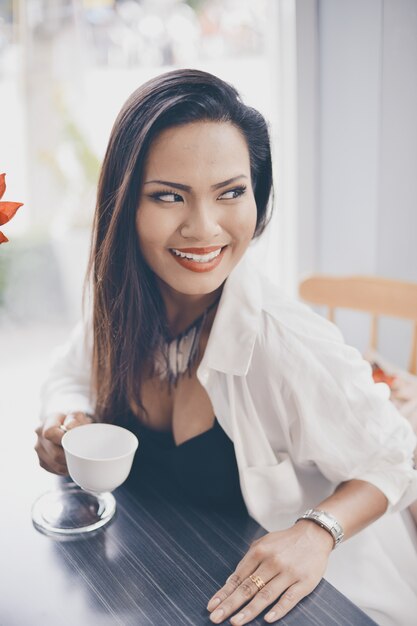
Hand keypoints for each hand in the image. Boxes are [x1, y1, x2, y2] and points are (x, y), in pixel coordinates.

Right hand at [34, 412, 93, 474]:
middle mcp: (39, 436)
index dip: (63, 439)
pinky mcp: (41, 462)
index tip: (75, 440)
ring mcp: (39, 450)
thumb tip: (69, 427)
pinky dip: (65, 468)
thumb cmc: (73, 421)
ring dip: (68, 464)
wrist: (66, 425)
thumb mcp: (77, 415)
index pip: (50, 433)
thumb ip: (75, 419)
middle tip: (82, 453)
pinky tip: (71, 462)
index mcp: (47, 422)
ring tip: (78, 458)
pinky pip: (54, 470)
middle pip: (55, 454)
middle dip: (70, 456)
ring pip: (55, 464)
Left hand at [206, 520, 333, 623]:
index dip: (224, 593)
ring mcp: (288, 573)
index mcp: (260, 552)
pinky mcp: (304, 583)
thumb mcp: (264, 543)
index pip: (238, 577)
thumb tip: (232, 581)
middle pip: (248, 587)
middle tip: (215, 617)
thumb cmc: (285, 542)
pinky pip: (289, 598)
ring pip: (266, 595)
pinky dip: (278, 609)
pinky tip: (267, 619)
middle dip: (230, 604)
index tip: (211, 606)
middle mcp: (272, 562)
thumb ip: (249, 560)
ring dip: (249, 610)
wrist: (314, 535)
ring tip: (235, 622)